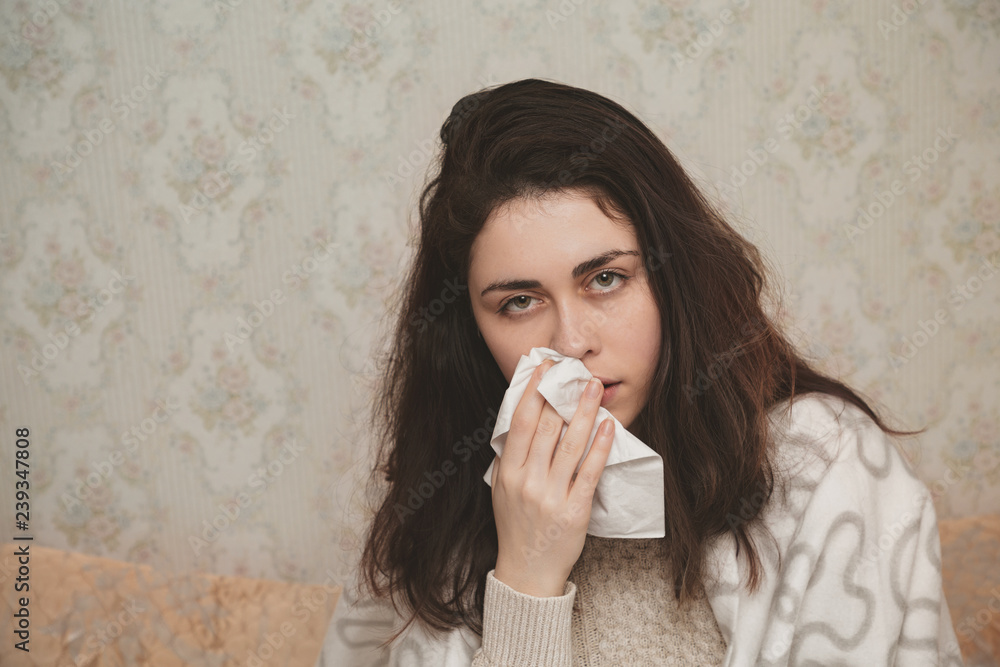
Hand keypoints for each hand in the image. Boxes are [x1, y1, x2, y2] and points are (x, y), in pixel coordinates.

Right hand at [491, 359, 614, 596]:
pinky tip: (609, 426)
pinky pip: (590, 472)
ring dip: (585, 412)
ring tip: (594, 388)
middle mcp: (528, 481)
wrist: (527, 571)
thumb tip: (525, 416)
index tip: (545, 368)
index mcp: (508, 472)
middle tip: (576, 370)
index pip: (522, 422)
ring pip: (571, 445)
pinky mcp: (575, 510)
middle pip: (547, 427)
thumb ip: (511, 456)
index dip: (533, 391)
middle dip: (562, 394)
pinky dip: (601, 447)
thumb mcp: (502, 489)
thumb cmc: (516, 525)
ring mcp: (552, 496)